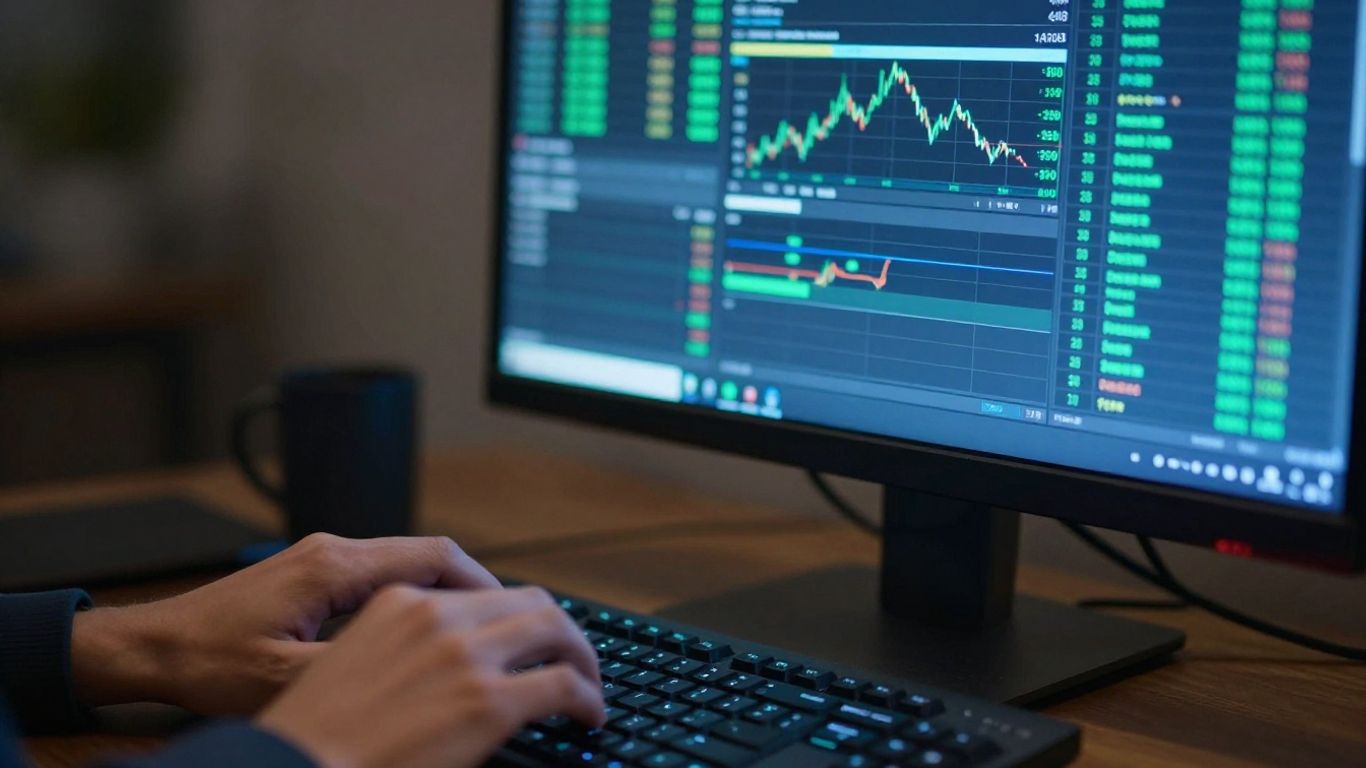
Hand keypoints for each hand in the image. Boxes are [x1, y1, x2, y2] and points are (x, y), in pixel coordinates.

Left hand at [70, 533, 500, 713]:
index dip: (484, 585)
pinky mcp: (312, 573)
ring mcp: (323, 557)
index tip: (516, 612)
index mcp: (334, 566)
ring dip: (447, 592)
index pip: (435, 557)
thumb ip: (359, 667)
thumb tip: (425, 675)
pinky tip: (425, 632)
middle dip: (477, 587)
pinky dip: (416, 597)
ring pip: (408, 563)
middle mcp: (333, 550)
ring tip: (478, 632)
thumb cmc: (206, 662)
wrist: (151, 647)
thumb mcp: (289, 678)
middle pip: (430, 555)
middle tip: (511, 623)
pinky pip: (384, 574)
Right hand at [258, 584, 605, 767]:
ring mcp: (466, 656)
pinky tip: (588, 715)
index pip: (482, 591)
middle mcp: (437, 618)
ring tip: (588, 684)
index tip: (531, 636)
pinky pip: (564, 685)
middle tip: (571, 656)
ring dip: (581, 657)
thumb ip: (402, 647)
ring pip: (557, 631)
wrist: (295, 767)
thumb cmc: (312, 735)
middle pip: (530, 601)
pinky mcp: (488, 701)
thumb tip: (442, 665)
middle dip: (558, 629)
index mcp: (398, 603)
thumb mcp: (353, 664)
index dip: (517, 614)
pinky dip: (587, 697)